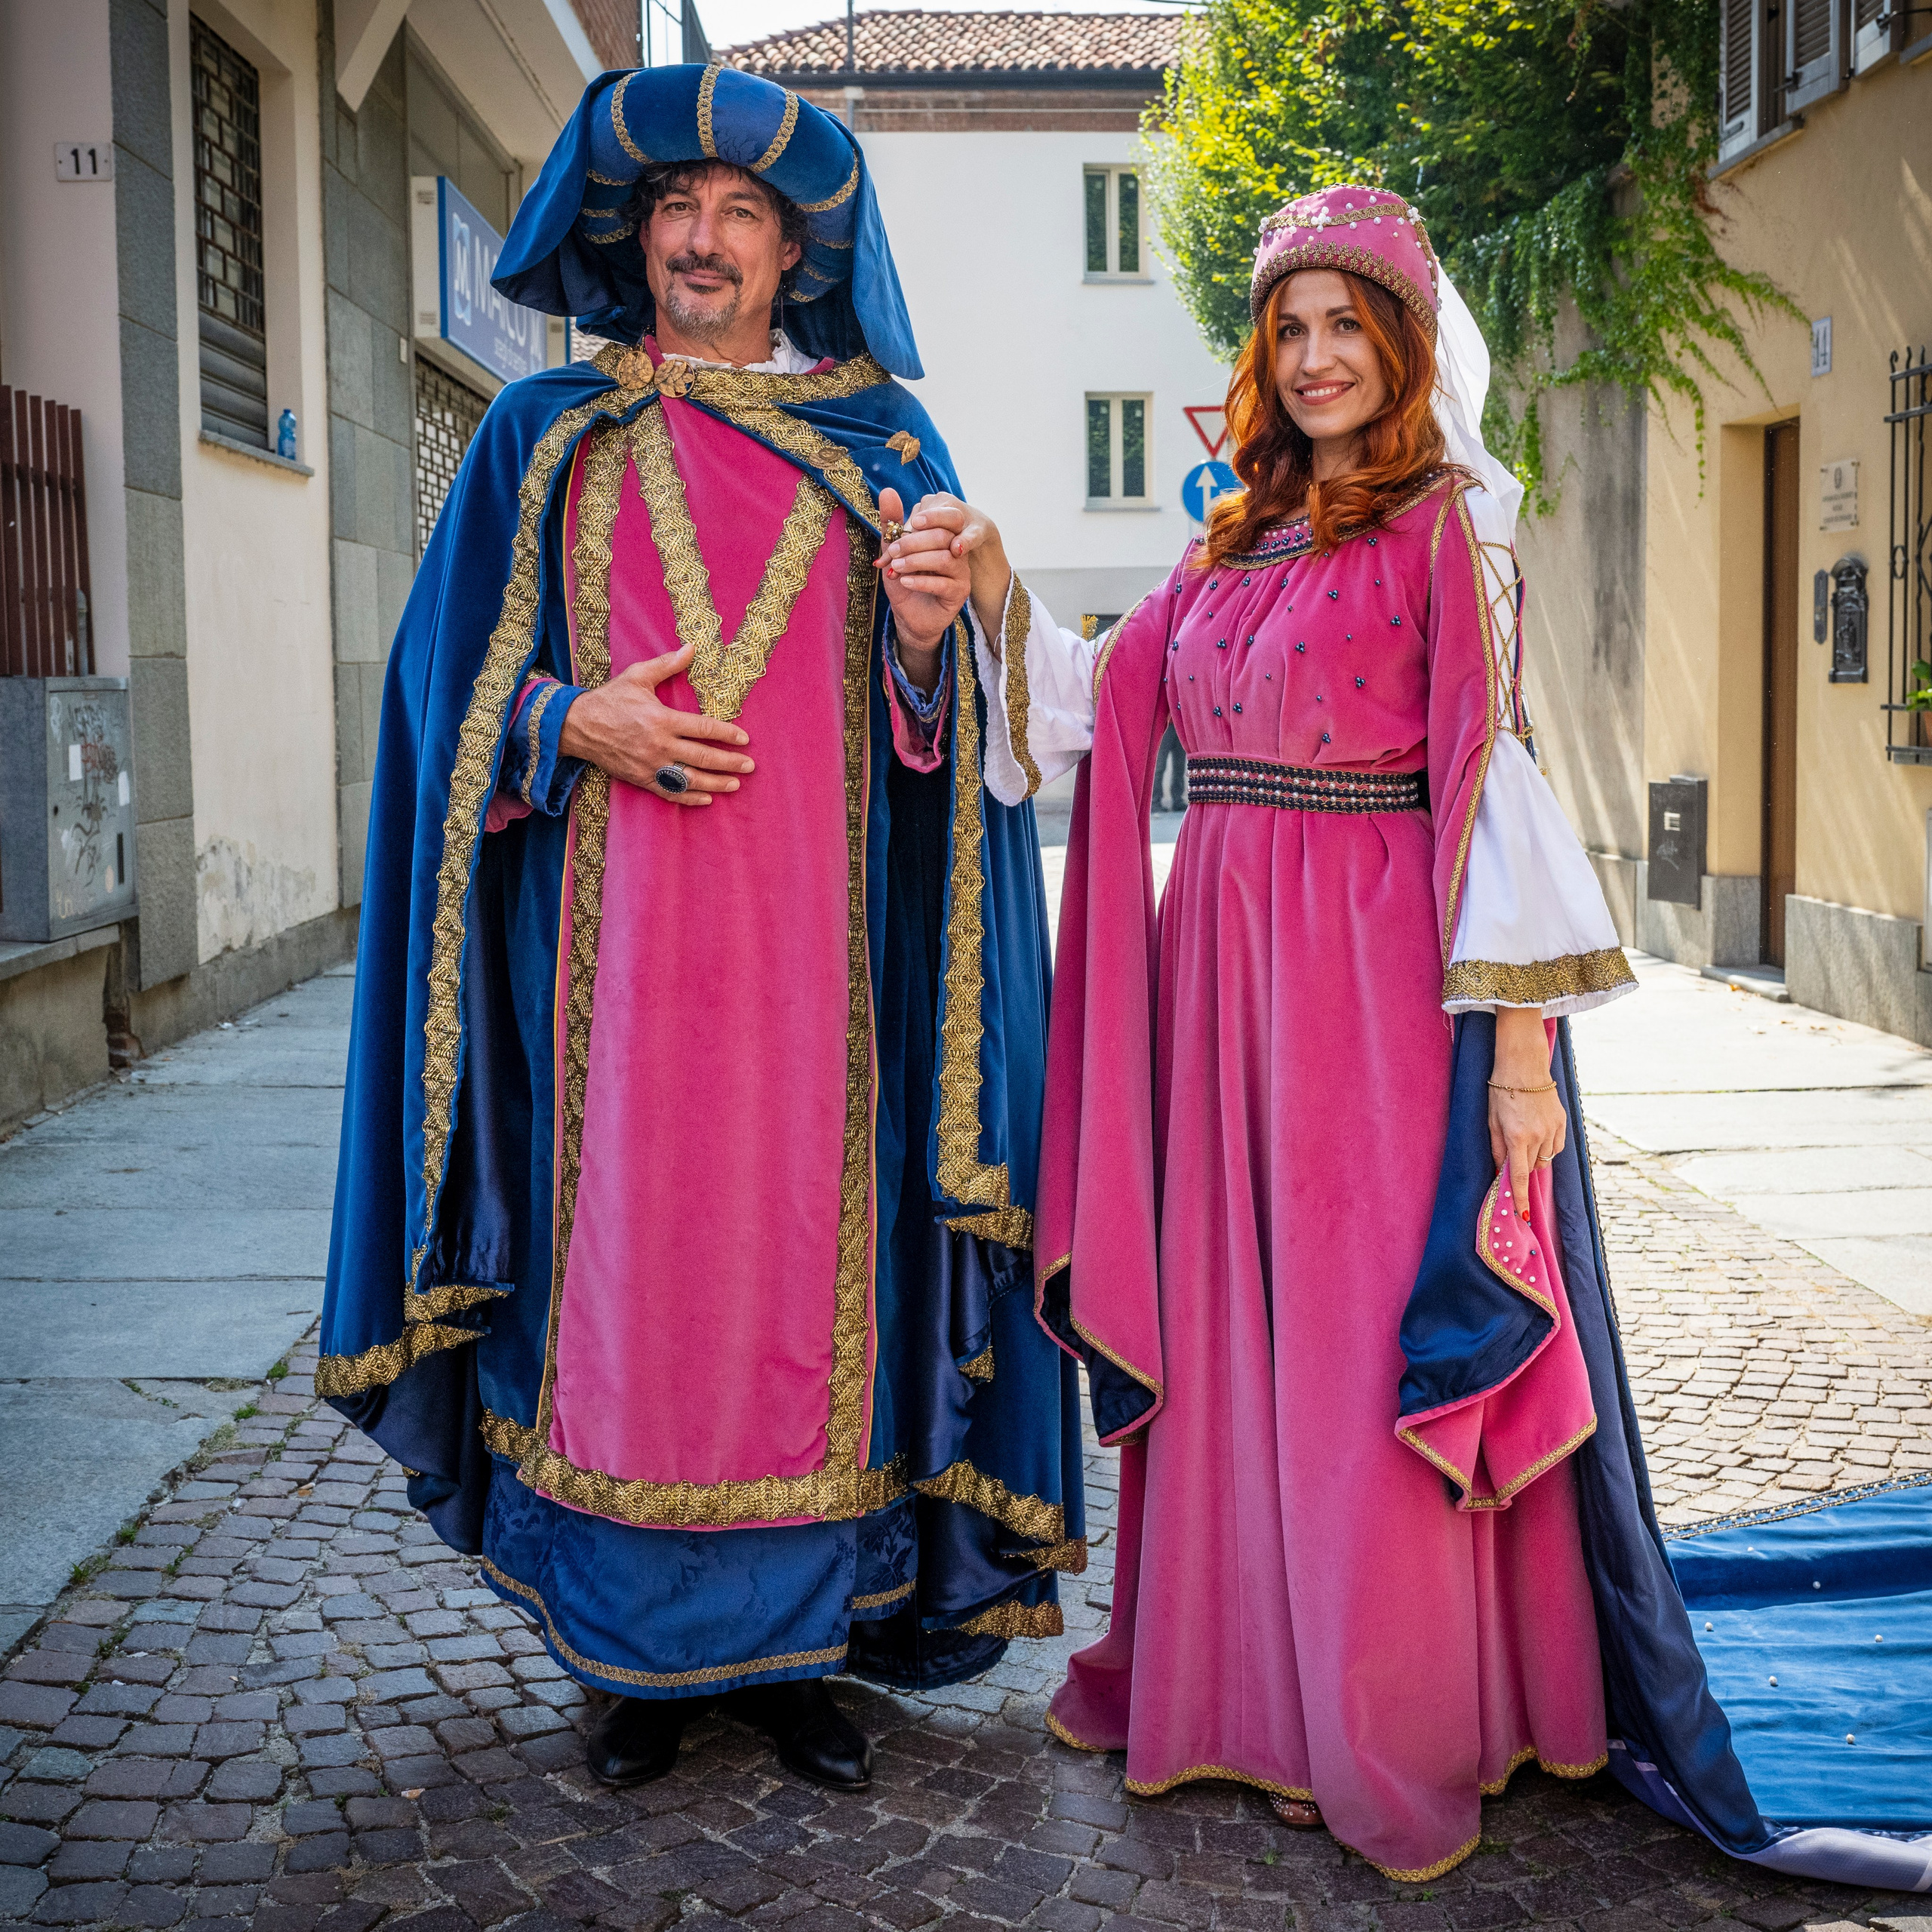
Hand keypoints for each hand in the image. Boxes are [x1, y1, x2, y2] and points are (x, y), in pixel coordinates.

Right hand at [556, 641, 753, 806]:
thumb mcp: (638, 676)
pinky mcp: (641, 779)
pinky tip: (706, 799)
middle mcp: (659, 745)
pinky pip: (669, 792)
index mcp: (662, 719)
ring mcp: (651, 765)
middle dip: (729, 762)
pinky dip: (688, 798)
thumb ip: (667, 664)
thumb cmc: (610, 699)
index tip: (744, 739)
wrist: (578, 725)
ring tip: (735, 784)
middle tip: (749, 766)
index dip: (726, 734)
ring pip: (690, 779)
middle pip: (702, 757)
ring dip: (715, 784)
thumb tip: (691, 648)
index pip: (703, 729)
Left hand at [905, 493, 1010, 653]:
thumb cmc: (902, 580)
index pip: (938, 520)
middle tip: (892, 552)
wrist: (908, 615)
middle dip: (914, 542)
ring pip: (945, 558)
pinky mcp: (960, 592)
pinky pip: (944, 583)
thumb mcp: (893, 551)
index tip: (899, 530)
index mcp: (943, 536)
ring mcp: (961, 571)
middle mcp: (956, 550)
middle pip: (943, 536)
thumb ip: (892, 523)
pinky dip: (921, 581)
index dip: (918, 522)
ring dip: (916, 561)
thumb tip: (887, 491)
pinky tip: (904, 581)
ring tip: (897, 567)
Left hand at [1487, 1006, 1564, 1217]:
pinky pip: (1556, 1147)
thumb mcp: (1491, 1120)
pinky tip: (1538, 1136)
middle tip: (1516, 1161)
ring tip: (1524, 1139)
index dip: (1520, 1197)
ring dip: (1535, 1157)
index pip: (1519, 1175)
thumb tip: (1500, 1171)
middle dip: (1524, 1171)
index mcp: (1517, 1137)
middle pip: (1533, 1168)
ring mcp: (1553, 1129)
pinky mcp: (1562, 1123)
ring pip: (1546, 1158)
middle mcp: (1538, 1136)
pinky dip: (1547, 1148)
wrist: (1524, 1066)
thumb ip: (1496, 1148)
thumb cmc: (1501, 1091)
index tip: (1523, 1214)